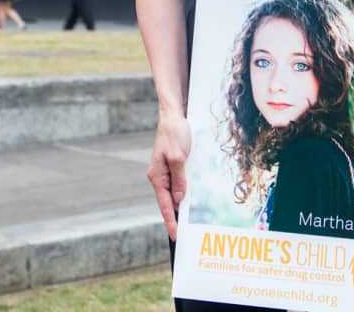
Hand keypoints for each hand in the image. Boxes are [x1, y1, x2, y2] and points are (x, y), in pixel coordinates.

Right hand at [147, 112, 190, 241]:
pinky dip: (187, 190)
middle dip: (178, 216)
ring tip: (194, 220)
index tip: (175, 237)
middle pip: (170, 201)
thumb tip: (178, 200)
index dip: (170, 221)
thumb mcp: (178, 157)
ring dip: (184, 203)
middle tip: (188, 234)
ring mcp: (168, 171)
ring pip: (177, 192)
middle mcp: (161, 176)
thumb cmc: (173, 133)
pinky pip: (181, 182)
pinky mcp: (176, 165)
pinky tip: (196, 197)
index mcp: (157, 176)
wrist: (174, 115)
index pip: (164, 204)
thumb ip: (179, 179)